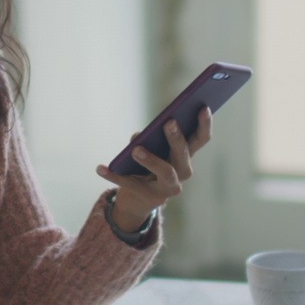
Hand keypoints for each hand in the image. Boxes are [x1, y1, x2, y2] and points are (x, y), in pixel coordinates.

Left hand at [94, 107, 212, 231]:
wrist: (139, 197)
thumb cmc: (148, 163)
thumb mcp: (150, 147)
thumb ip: (148, 138)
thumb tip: (140, 137)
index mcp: (186, 155)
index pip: (201, 138)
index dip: (204, 124)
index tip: (203, 107)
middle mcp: (183, 172)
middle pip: (183, 154)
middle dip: (177, 138)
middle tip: (169, 122)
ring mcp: (168, 187)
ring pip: (165, 171)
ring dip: (151, 159)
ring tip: (135, 150)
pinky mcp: (149, 196)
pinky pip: (130, 183)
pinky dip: (113, 175)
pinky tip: (99, 167)